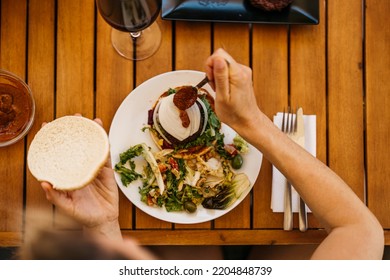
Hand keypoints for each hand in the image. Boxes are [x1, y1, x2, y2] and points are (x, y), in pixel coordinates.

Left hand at [40, 117, 120, 239]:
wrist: (102, 220)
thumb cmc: (82, 215)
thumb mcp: (66, 206)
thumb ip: (55, 196)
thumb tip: (43, 183)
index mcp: (68, 174)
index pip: (58, 152)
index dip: (53, 139)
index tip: (47, 125)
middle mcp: (80, 167)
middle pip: (76, 144)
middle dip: (75, 129)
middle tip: (73, 117)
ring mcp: (94, 167)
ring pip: (92, 146)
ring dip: (91, 132)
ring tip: (90, 120)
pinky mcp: (107, 170)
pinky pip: (106, 154)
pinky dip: (105, 142)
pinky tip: (103, 132)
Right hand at [205, 48, 261, 137]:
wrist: (247, 120)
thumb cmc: (234, 113)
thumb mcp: (223, 97)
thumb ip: (220, 76)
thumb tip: (218, 59)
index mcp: (237, 74)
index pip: (219, 55)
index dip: (210, 66)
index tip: (211, 80)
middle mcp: (242, 70)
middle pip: (220, 57)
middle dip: (213, 71)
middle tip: (215, 87)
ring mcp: (243, 72)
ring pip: (223, 64)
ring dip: (217, 76)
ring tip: (220, 90)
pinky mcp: (242, 75)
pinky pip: (227, 70)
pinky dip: (222, 78)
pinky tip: (224, 90)